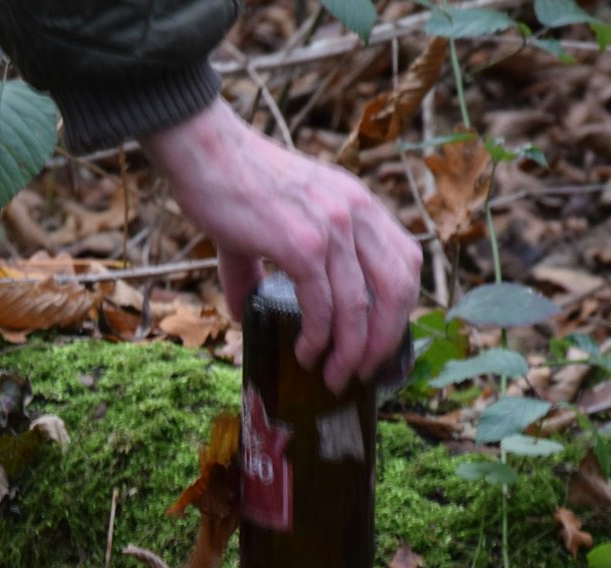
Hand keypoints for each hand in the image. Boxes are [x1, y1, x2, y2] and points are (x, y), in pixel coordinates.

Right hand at [139, 99, 422, 391]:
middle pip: (398, 289)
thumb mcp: (273, 219)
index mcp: (358, 204)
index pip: (406, 262)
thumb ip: (265, 266)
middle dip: (385, 341)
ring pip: (361, 306)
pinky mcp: (302, 244)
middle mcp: (356, 213)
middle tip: (362, 371)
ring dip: (350, 351)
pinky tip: (307, 353)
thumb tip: (245, 309)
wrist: (204, 149)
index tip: (380, 339)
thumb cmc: (230, 180)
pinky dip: (319, 338)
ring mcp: (332, 228)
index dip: (401, 308)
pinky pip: (323, 305)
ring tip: (332, 376)